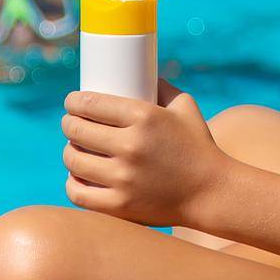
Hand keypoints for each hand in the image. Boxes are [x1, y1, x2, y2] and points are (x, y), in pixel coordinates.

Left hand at [62, 85, 222, 227]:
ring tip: (74, 148)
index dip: (74, 101)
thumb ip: (161, 87)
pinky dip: (72, 182)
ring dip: (69, 151)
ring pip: (73, 159)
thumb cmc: (198, 145)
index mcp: (144, 117)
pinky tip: (77, 175)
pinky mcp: (119, 205)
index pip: (91, 103)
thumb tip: (139, 73)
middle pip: (77, 130)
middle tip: (71, 123)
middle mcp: (130, 146)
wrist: (211, 191)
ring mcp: (123, 178)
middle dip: (68, 123)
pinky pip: (78, 192)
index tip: (72, 102)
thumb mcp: (184, 106)